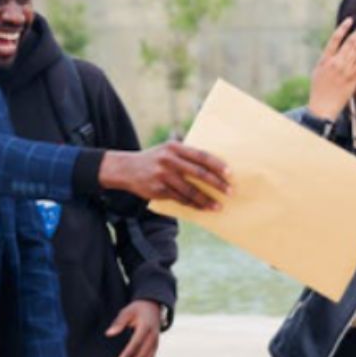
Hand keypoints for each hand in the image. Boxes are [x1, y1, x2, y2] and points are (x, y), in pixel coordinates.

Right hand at [105, 141, 229, 209]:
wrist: (125, 169)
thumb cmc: (153, 159)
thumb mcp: (166, 149)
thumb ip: (185, 154)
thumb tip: (212, 165)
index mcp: (174, 148)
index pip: (201, 156)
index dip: (217, 165)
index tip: (230, 174)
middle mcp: (169, 160)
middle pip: (199, 173)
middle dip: (217, 184)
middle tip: (230, 192)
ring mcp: (163, 175)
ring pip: (190, 190)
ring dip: (206, 200)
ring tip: (218, 206)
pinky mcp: (158, 190)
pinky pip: (180, 199)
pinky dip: (193, 205)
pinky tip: (202, 208)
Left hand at [105, 298, 162, 356]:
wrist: (154, 307)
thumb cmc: (137, 309)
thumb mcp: (128, 311)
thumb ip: (119, 322)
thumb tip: (109, 333)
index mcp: (147, 327)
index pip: (137, 343)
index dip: (128, 353)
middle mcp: (153, 338)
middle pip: (143, 356)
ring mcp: (155, 344)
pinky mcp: (154, 348)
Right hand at [307, 16, 355, 122]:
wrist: (322, 107)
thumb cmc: (318, 90)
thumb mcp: (318, 71)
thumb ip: (327, 59)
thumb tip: (334, 49)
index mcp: (325, 60)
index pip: (334, 40)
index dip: (343, 28)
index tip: (350, 20)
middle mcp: (336, 63)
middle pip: (349, 43)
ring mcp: (345, 70)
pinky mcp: (353, 78)